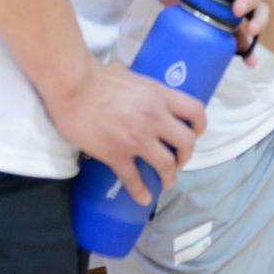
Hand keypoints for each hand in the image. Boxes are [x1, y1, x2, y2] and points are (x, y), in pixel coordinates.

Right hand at [45, 57, 205, 205]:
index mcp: (161, 96)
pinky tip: (144, 199)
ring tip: (167, 182)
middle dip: (186, 154)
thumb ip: (142, 86)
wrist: (73, 87)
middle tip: (179, 160)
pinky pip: (133, 179)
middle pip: (186, 142)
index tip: (195, 133)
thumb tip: (139, 86)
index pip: (196, 111)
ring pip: (165, 164)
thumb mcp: (133, 74)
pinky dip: (141, 192)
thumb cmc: (98, 76)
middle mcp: (155, 118)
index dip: (200, 125)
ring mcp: (137, 138)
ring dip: (170, 176)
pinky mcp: (116, 154)